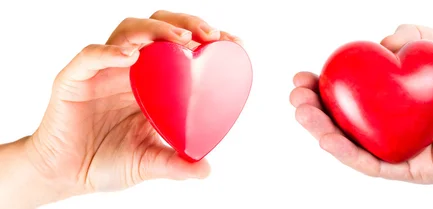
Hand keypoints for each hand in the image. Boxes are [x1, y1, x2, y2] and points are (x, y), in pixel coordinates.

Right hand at [22, 10, 239, 195]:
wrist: (65, 175)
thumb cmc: (107, 161)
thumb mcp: (149, 162)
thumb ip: (176, 164)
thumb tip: (206, 170)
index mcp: (151, 82)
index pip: (180, 47)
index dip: (206, 38)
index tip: (234, 43)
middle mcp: (130, 68)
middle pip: (158, 28)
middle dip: (187, 23)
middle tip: (211, 35)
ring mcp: (103, 70)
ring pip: (128, 32)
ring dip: (156, 30)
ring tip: (181, 40)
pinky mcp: (75, 78)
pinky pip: (91, 56)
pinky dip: (110, 52)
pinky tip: (131, 56)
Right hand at [290, 24, 432, 186]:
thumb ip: (414, 36)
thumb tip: (380, 44)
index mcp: (396, 101)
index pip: (352, 95)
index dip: (324, 86)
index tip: (306, 75)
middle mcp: (393, 126)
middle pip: (344, 121)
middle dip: (314, 109)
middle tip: (297, 96)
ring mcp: (400, 149)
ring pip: (352, 145)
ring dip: (322, 131)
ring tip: (304, 114)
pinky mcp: (411, 170)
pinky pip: (374, 164)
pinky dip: (349, 153)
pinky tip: (329, 138)